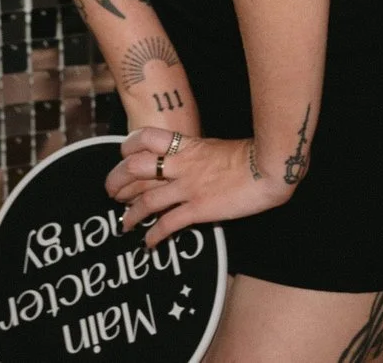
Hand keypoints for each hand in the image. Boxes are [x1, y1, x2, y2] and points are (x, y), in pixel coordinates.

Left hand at [105, 127, 285, 245]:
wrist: (270, 167)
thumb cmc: (252, 155)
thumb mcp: (218, 147)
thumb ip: (199, 154)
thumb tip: (191, 160)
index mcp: (187, 146)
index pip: (147, 138)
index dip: (129, 147)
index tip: (122, 156)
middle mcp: (182, 165)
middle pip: (136, 167)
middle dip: (119, 181)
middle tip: (112, 193)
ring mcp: (188, 187)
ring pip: (146, 199)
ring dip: (130, 213)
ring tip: (123, 223)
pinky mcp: (198, 209)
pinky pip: (168, 224)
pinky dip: (154, 235)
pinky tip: (148, 243)